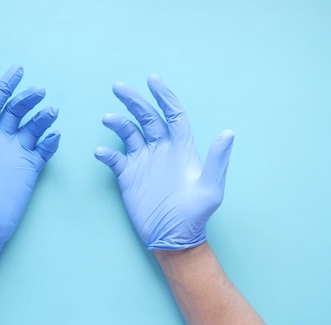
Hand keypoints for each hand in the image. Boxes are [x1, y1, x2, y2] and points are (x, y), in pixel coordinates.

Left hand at [0, 65, 59, 267]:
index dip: (6, 86)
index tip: (18, 70)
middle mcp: (1, 142)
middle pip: (17, 112)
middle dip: (28, 99)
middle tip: (40, 92)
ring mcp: (17, 155)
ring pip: (33, 128)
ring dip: (43, 118)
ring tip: (52, 113)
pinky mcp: (30, 169)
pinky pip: (44, 150)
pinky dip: (51, 142)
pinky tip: (55, 137)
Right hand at [95, 74, 233, 249]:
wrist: (174, 238)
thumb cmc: (196, 215)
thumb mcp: (211, 189)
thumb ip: (217, 161)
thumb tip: (228, 133)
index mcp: (180, 147)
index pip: (172, 114)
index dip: (163, 95)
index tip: (152, 80)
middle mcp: (160, 149)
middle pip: (146, 117)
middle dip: (134, 100)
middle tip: (118, 87)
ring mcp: (143, 161)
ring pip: (128, 133)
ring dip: (118, 123)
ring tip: (108, 118)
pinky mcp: (128, 176)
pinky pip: (114, 159)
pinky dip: (106, 153)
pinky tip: (101, 152)